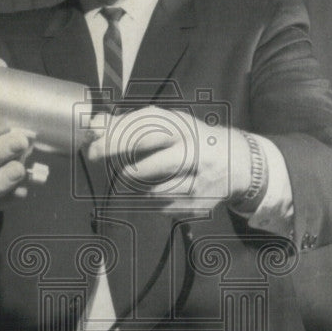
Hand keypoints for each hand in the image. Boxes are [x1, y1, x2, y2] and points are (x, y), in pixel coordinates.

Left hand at [86, 107, 251, 211]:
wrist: (239, 163)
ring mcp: (198, 183)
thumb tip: (95, 124)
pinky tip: (155, 189)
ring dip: (134, 184)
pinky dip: (149, 199)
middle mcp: (194, 154)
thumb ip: (131, 125)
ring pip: (152, 191)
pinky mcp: (198, 205)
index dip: (115, 137)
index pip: (146, 131)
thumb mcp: (169, 125)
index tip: (92, 142)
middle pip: (151, 164)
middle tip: (96, 156)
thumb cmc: (194, 141)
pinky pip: (161, 206)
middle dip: (118, 161)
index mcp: (185, 128)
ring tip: (131, 174)